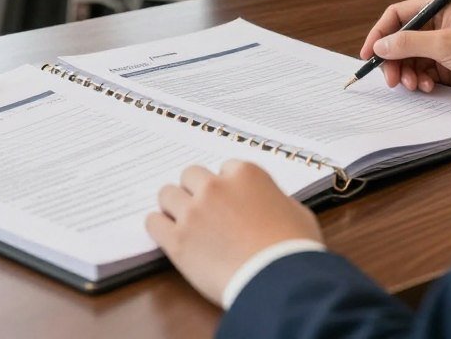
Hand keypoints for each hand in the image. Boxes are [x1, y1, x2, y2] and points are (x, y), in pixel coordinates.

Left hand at [146, 161, 322, 305]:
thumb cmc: (294, 249)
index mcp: (245, 174)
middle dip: (196, 190)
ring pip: (167, 194)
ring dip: (174, 206)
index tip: (228, 200)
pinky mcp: (177, 240)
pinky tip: (166, 234)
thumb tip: (270, 203)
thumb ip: (276, 198)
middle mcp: (215, 186)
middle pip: (191, 175)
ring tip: (182, 222)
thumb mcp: (297, 212)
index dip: (226, 186)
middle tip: (203, 210)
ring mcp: (193, 212)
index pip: (225, 168)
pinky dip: (159, 227)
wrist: (278, 280)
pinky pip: (153, 222)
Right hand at [360, 0, 450, 102]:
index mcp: (438, 7)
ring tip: (414, 85)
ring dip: (407, 73)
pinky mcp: (450, 66)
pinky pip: (424, 72)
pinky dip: (421, 80)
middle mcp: (438, 25)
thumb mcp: (445, 44)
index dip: (380, 33)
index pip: (398, 15)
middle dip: (394, 60)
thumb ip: (409, 43)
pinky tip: (429, 87)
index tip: (369, 53)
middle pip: (401, 40)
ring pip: (411, 59)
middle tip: (391, 79)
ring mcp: (444, 46)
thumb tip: (381, 46)